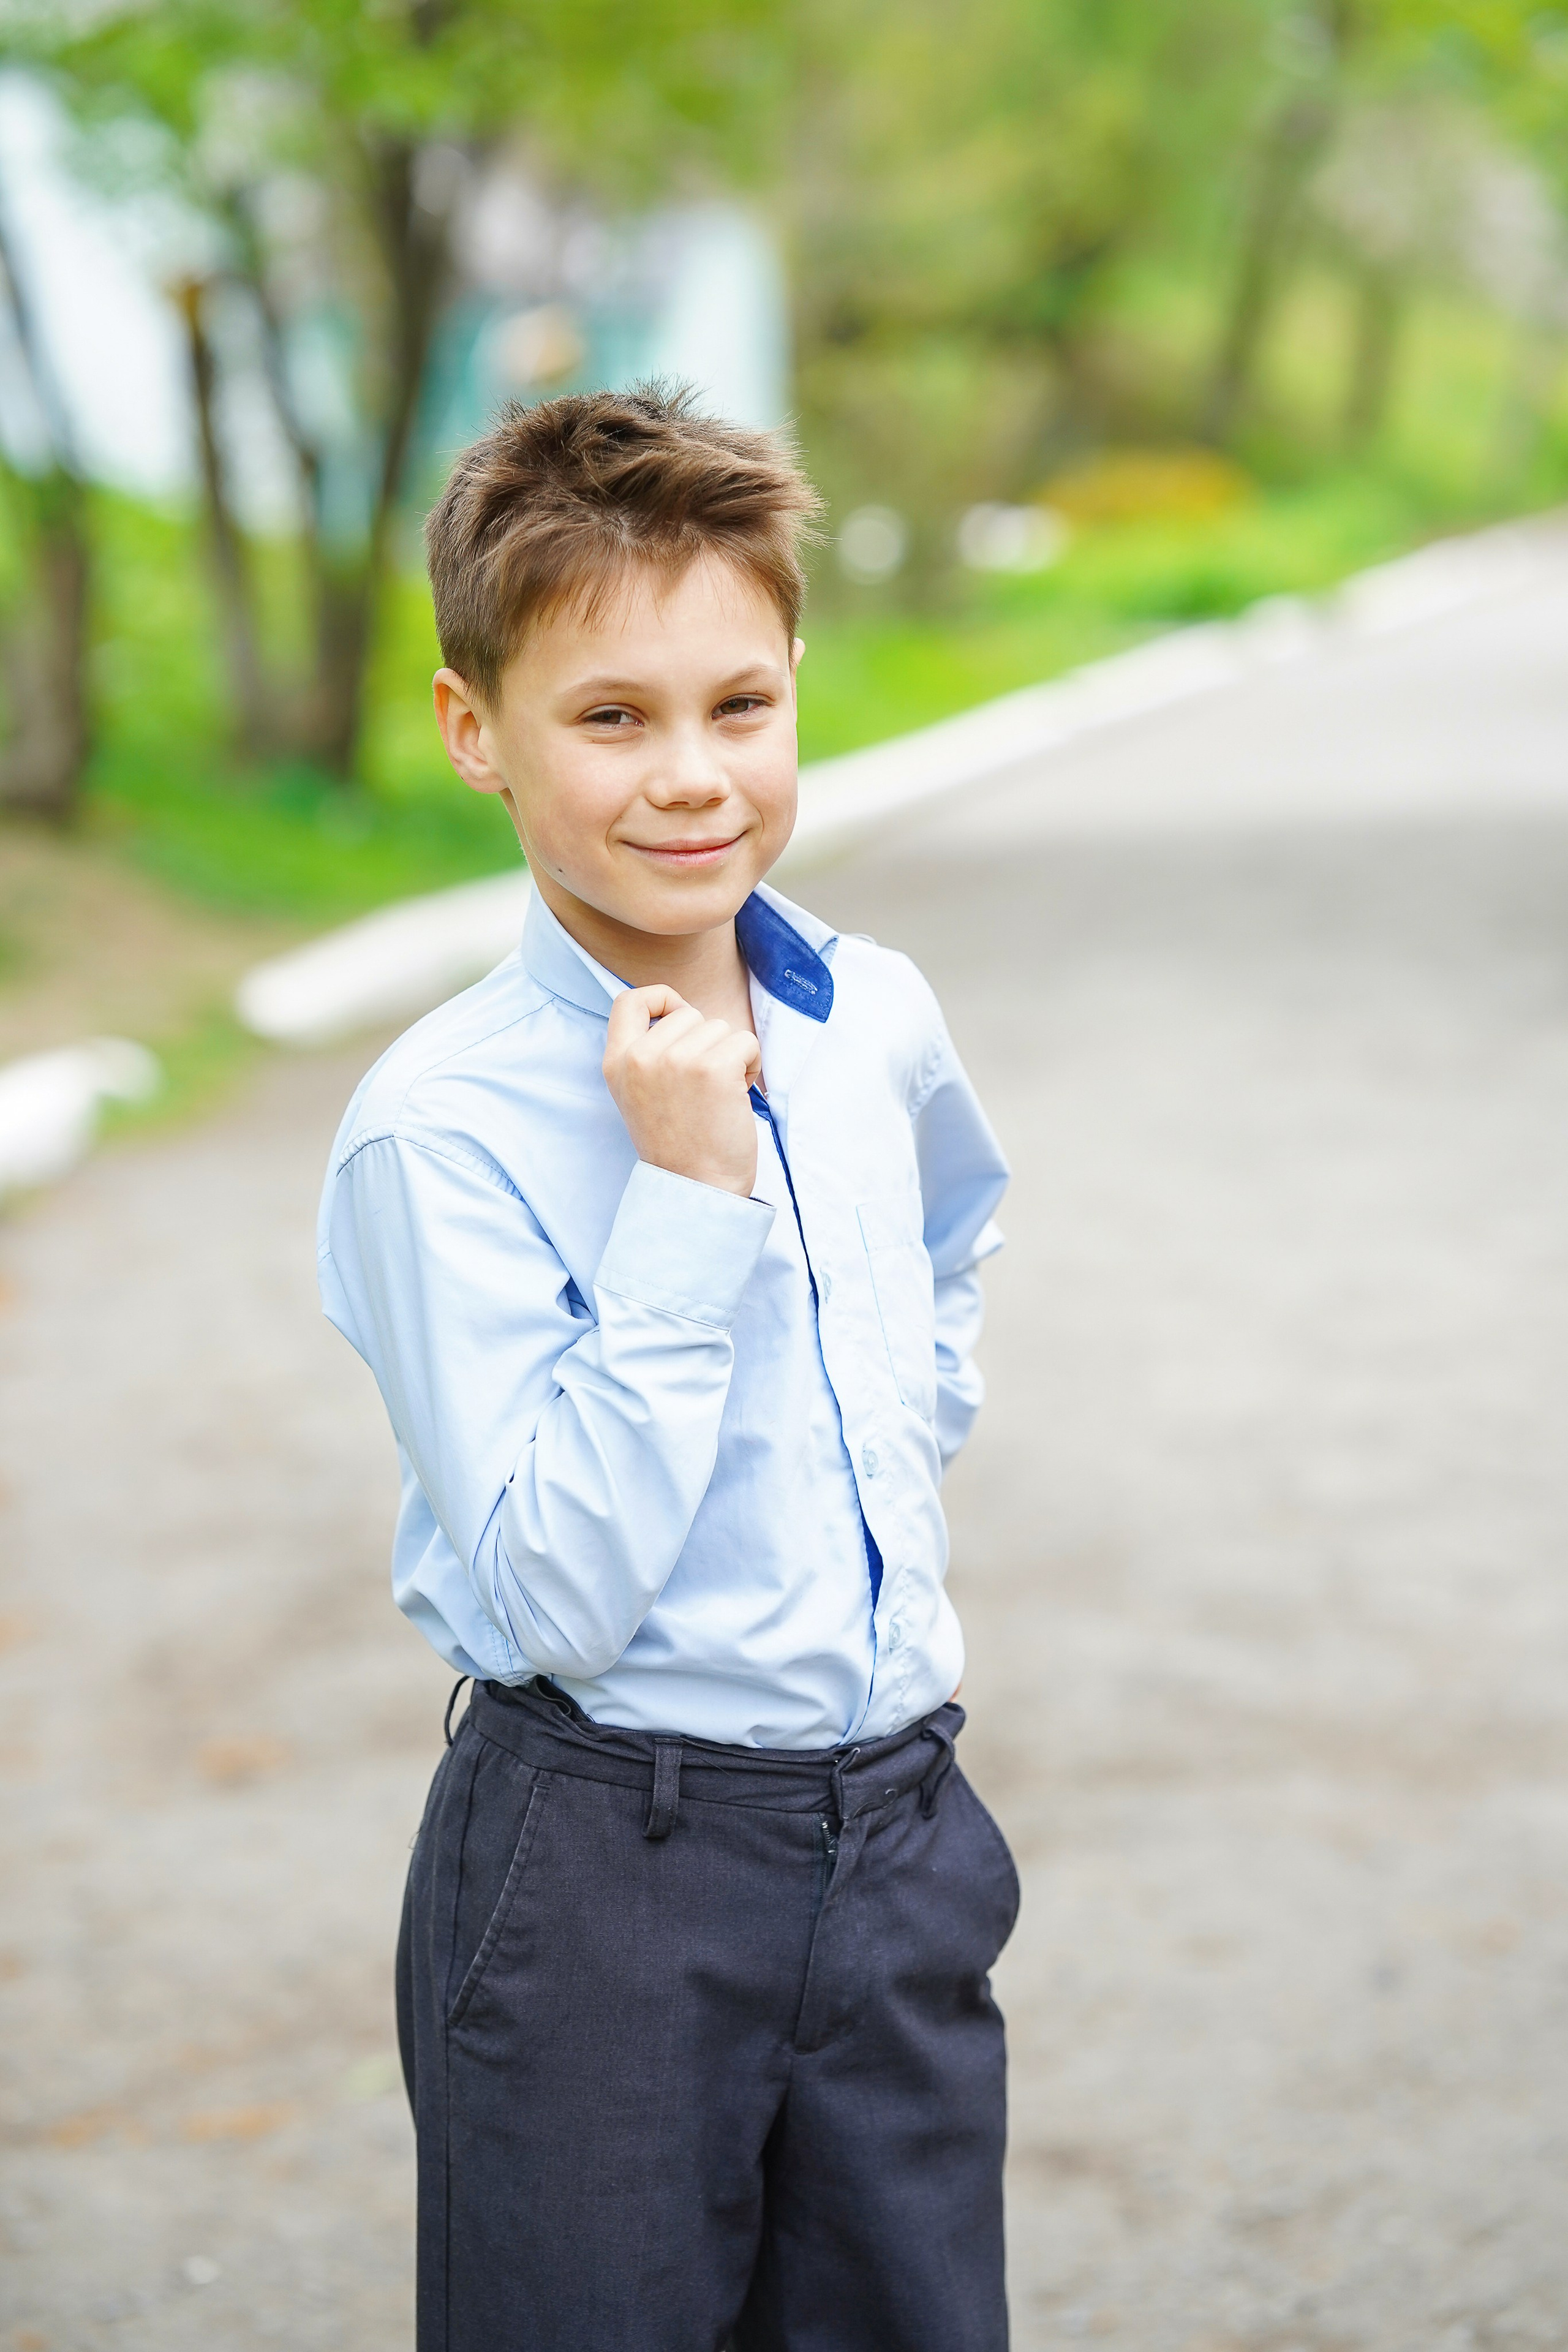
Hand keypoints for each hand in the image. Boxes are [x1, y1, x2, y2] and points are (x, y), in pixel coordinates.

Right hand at [603, 986, 762, 1197]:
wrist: (696, 1188)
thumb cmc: (678, 1145)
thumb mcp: (640, 1094)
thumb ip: (648, 1055)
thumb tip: (681, 1014)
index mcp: (617, 1062)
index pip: (629, 1001)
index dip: (661, 1000)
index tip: (678, 1018)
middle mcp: (641, 1057)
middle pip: (688, 1013)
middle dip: (706, 1042)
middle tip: (705, 1085)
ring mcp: (676, 1059)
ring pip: (720, 1027)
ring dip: (730, 1056)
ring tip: (719, 1095)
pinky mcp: (713, 1068)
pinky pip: (746, 1041)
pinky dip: (751, 1065)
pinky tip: (737, 1096)